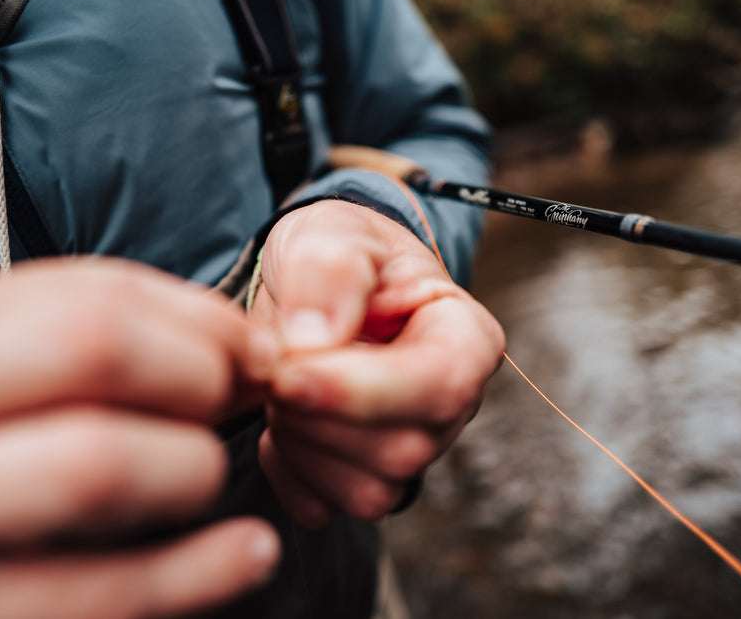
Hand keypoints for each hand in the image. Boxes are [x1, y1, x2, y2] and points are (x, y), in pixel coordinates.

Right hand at [0, 258, 280, 618]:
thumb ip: (84, 332)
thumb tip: (228, 340)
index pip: (93, 297)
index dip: (201, 321)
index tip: (247, 347)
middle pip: (94, 354)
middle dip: (198, 375)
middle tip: (228, 402)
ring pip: (95, 469)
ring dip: (192, 466)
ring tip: (205, 475)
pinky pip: (101, 599)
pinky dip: (198, 574)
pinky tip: (242, 552)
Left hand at [249, 200, 505, 526]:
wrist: (315, 284)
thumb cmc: (339, 251)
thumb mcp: (332, 232)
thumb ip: (330, 269)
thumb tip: (315, 338)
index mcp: (466, 339)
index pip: (439, 387)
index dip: (360, 391)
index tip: (288, 372)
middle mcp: (452, 407)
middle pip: (401, 450)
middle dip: (318, 413)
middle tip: (274, 360)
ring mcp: (415, 451)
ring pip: (368, 491)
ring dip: (302, 442)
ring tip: (284, 381)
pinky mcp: (368, 480)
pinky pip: (324, 507)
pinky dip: (287, 469)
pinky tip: (282, 418)